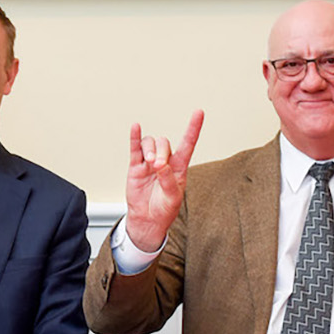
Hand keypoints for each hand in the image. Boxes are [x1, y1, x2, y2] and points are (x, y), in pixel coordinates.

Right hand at [124, 110, 203, 252]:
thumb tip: (161, 165)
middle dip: (161, 152)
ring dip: (149, 149)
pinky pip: (134, 148)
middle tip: (158, 167)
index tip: (198, 112)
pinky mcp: (136, 167)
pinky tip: (136, 127)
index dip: (193, 128)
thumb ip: (169, 181)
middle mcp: (165, 161)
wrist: (147, 220)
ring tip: (149, 163)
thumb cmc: (164, 209)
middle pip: (164, 143)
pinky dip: (134, 137)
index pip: (188, 144)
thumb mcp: (172, 198)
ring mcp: (149, 162)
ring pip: (150, 143)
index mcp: (179, 167)